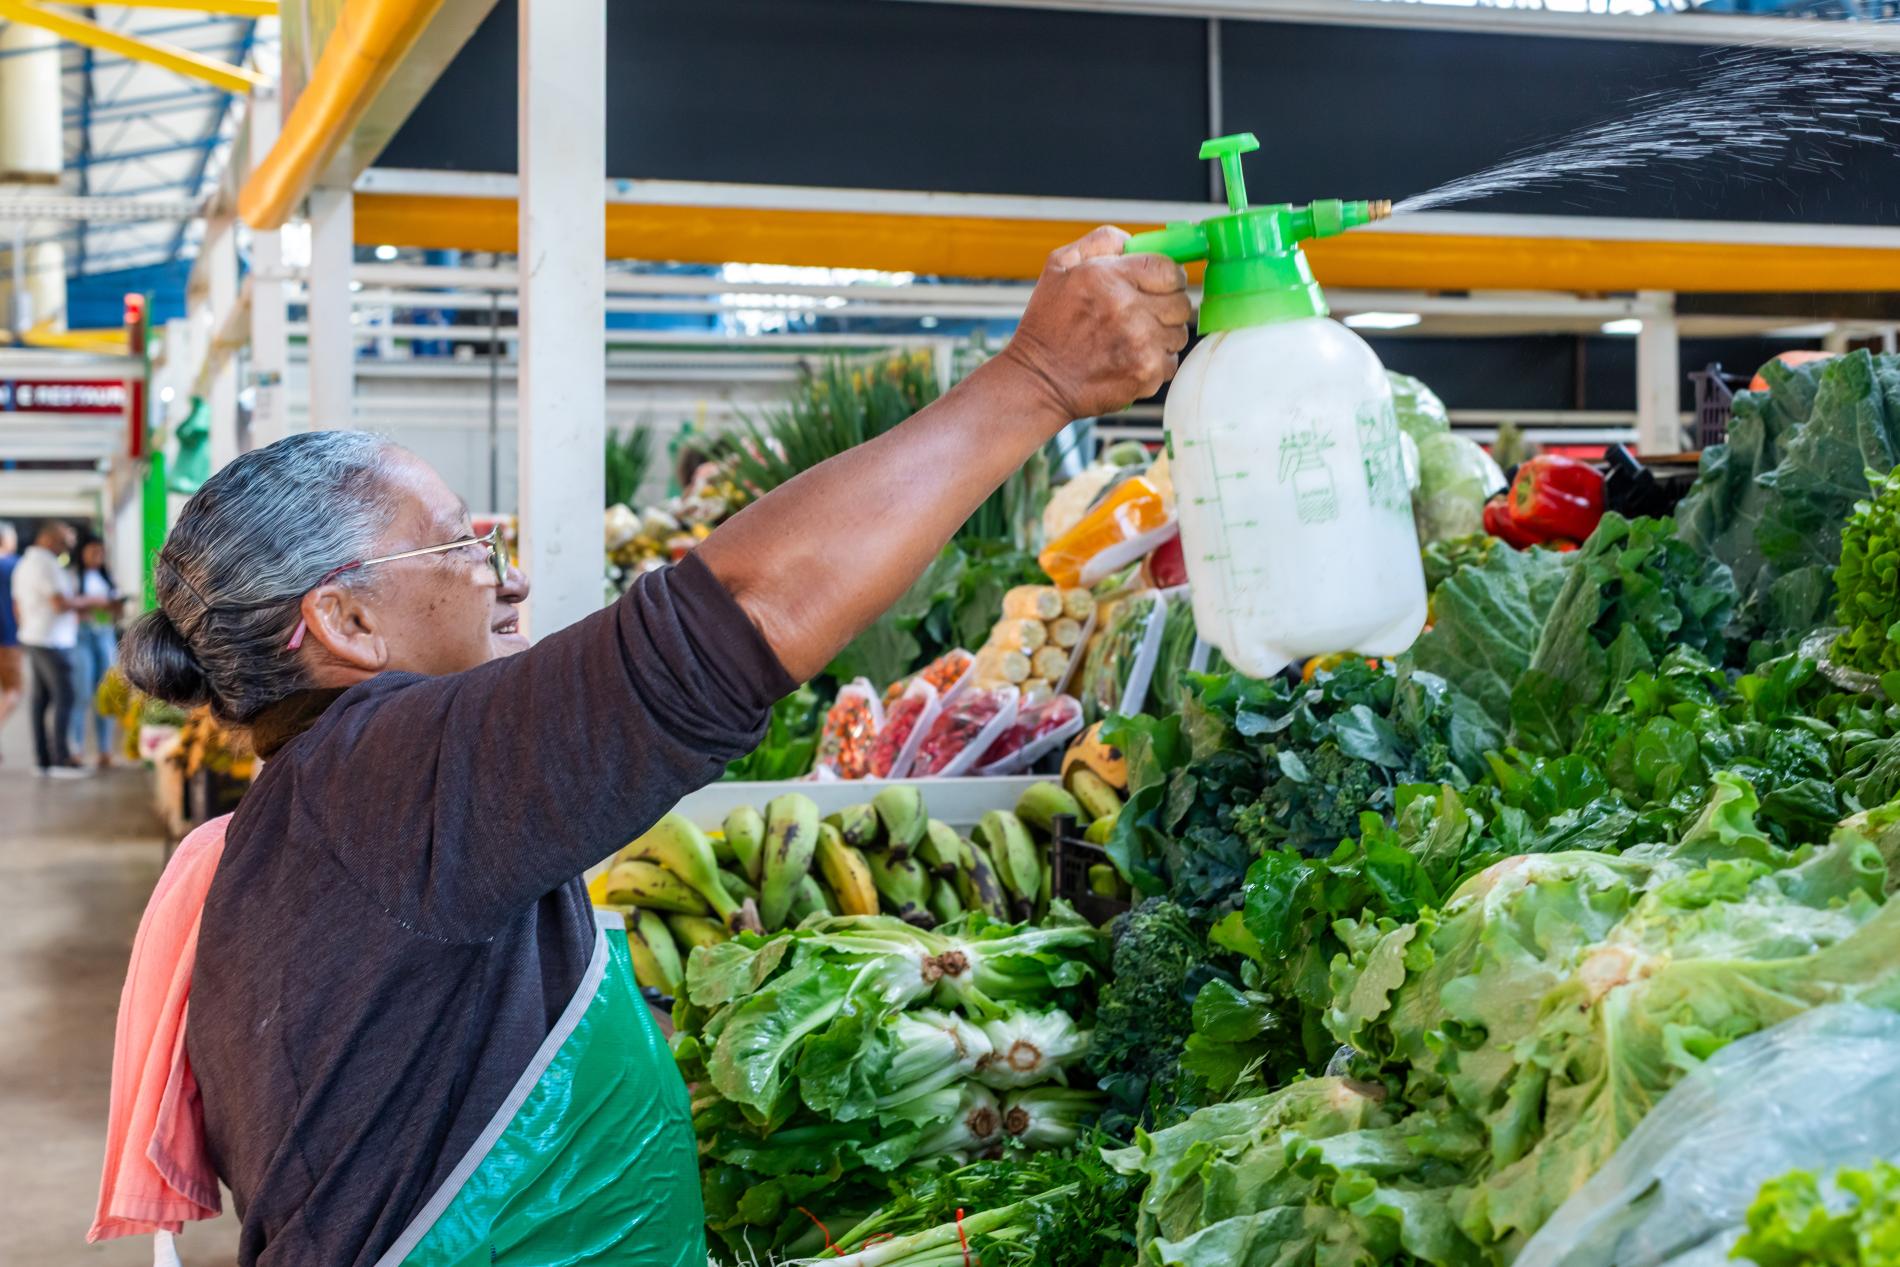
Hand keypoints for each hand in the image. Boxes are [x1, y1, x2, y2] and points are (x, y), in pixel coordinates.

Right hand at [996, 226, 1191, 421]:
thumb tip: (1134, 240)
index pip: (1169, 269)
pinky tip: (1128, 360)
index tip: (1158, 285)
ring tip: (1131, 340)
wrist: (1038, 381)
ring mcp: (1140, 342)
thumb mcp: (1058, 266)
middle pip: (1181, 302)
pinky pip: (1170, 362)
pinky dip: (1154, 363)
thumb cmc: (1047, 327)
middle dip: (1166, 307)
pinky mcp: (1146, 372)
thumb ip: (1100, 242)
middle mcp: (1127, 307)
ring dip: (1161, 336)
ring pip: (1178, 333)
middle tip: (1142, 315)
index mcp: (1108, 276)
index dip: (1167, 277)